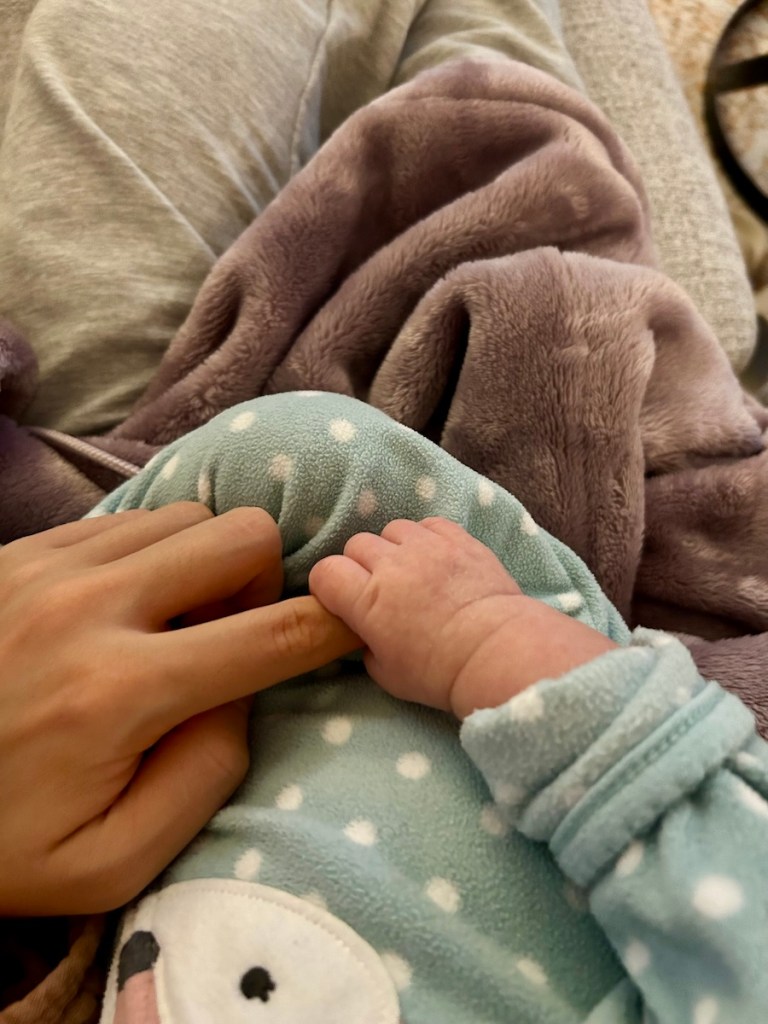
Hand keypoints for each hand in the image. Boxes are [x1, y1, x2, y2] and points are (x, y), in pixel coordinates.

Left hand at [0, 503, 357, 914]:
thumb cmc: (2, 841)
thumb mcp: (112, 861)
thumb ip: (206, 776)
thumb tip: (244, 691)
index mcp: (122, 692)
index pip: (273, 633)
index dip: (335, 624)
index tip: (355, 624)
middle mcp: (90, 607)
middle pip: (240, 535)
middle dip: (264, 579)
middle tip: (236, 630)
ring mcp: (48, 567)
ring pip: (186, 514)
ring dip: (206, 561)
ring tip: (176, 617)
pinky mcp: (20, 552)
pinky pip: (126, 517)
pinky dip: (152, 551)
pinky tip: (129, 601)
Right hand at [310, 517, 616, 718]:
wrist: (496, 652)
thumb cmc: (439, 673)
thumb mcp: (386, 674)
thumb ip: (365, 645)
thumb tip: (365, 631)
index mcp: (367, 600)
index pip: (325, 572)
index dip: (329, 586)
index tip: (342, 601)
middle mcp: (392, 564)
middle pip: (356, 545)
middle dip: (360, 566)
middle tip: (378, 590)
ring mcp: (426, 546)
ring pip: (391, 529)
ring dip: (394, 548)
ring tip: (410, 571)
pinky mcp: (458, 539)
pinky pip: (428, 524)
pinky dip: (425, 537)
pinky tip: (434, 558)